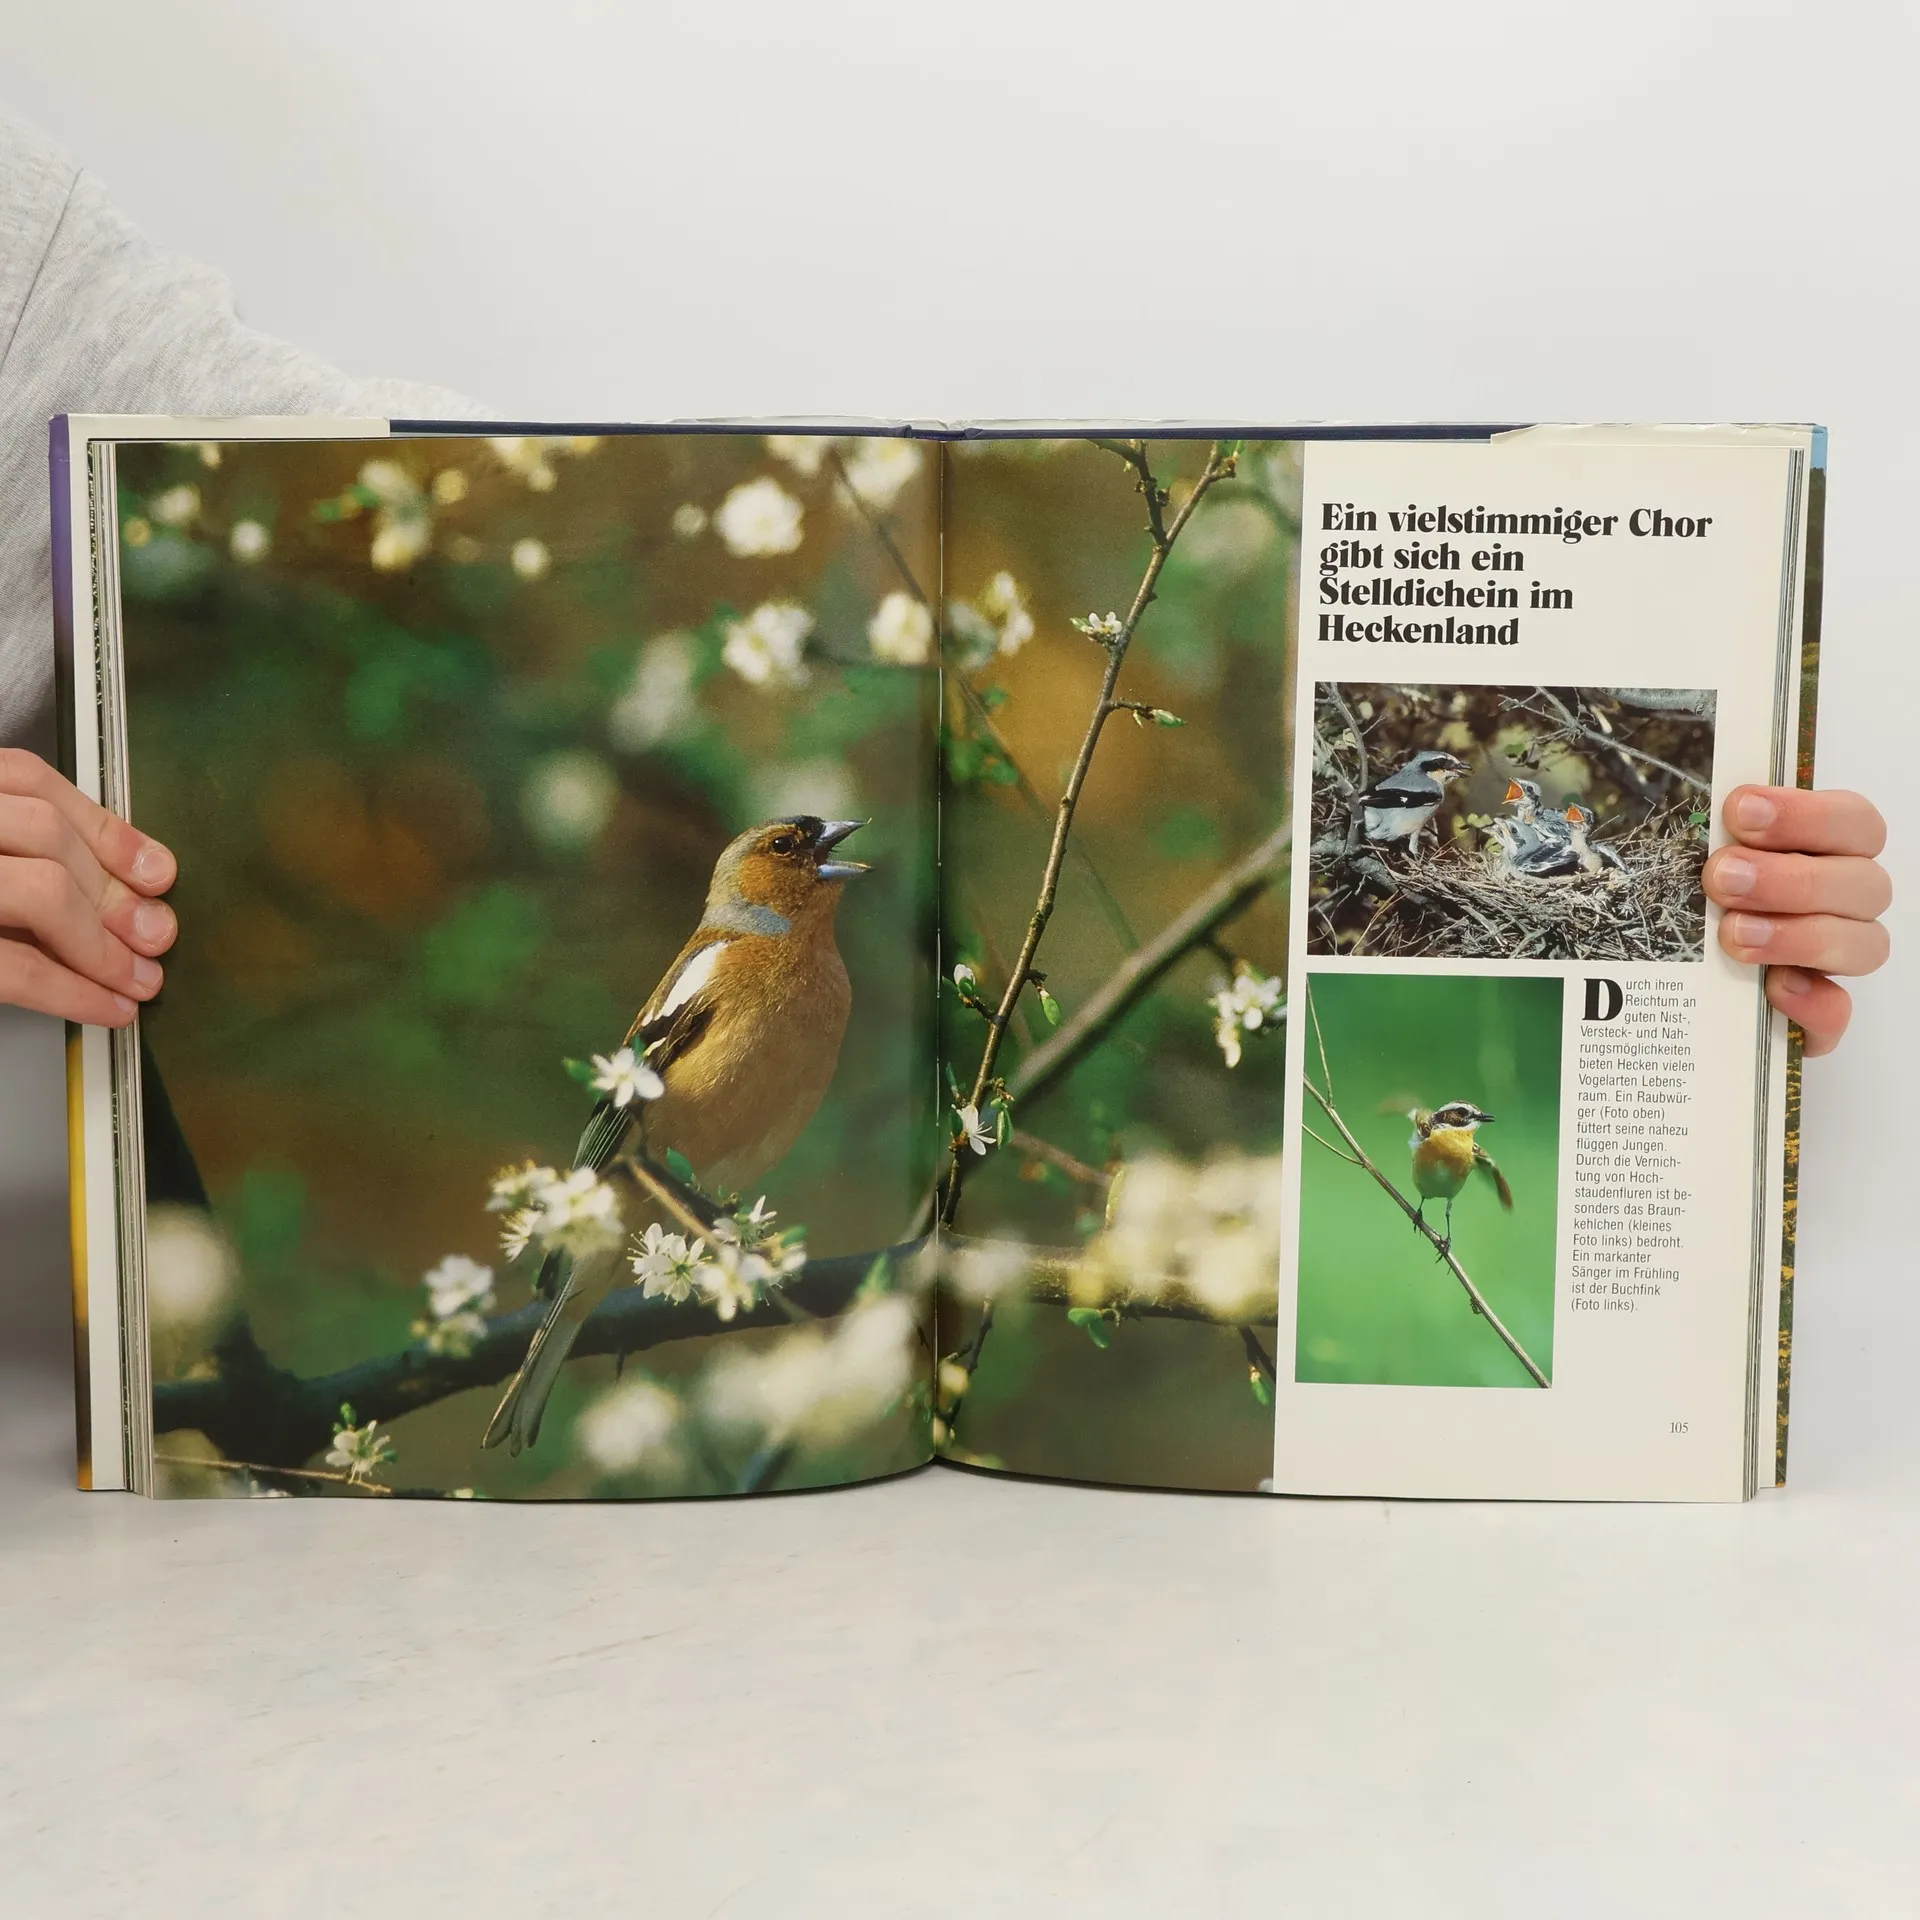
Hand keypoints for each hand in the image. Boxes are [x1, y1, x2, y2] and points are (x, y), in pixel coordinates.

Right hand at [0, 749, 177, 1026]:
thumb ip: (20, 847)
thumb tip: (128, 878)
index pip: (28, 781)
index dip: (104, 830)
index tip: (156, 871)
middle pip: (46, 834)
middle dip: (114, 892)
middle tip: (157, 935)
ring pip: (43, 891)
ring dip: (103, 944)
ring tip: (138, 979)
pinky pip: (13, 966)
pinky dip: (72, 992)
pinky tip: (108, 1008)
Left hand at [1703, 786, 1890, 1056]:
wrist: (1667, 986)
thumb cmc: (1694, 900)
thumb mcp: (1695, 860)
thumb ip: (1710, 835)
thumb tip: (1697, 806)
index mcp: (1826, 854)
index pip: (1854, 823)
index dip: (1806, 814)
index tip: (1740, 811)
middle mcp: (1843, 906)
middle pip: (1863, 884)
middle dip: (1790, 877)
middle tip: (1721, 877)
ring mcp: (1834, 964)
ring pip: (1863, 945)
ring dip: (1798, 935)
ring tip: (1733, 934)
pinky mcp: (1816, 1019)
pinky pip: (1836, 1016)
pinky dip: (1812, 1003)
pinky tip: (1774, 989)